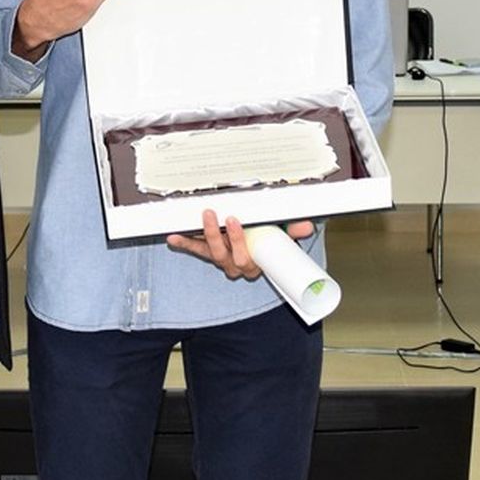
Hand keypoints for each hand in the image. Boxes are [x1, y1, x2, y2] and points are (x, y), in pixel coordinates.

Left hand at [166, 210, 314, 280]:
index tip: (236, 221)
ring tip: (205, 215)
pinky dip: (184, 243)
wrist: (259, 251)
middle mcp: (235, 265)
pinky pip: (195, 250)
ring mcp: (221, 259)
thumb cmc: (269, 243)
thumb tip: (306, 225)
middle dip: (221, 233)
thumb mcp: (282, 238)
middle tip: (220, 213)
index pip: (246, 257)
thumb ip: (293, 231)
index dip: (240, 241)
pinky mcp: (208, 253)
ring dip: (206, 233)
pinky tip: (172, 237)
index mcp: (254, 265)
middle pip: (226, 254)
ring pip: (211, 251)